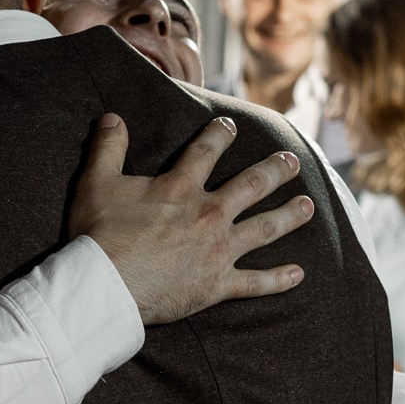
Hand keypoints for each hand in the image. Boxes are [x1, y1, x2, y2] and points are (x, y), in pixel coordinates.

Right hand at [68, 114, 314, 325]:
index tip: (230, 125)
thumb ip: (107, 147)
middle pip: (252, 185)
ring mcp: (218, 250)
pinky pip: (256, 282)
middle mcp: (208, 214)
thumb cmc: (98, 236)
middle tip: (292, 161)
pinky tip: (299, 274)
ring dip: (289, 215)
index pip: (207, 151)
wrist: (105, 287)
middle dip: (275, 170)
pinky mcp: (218, 284)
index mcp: (181, 187)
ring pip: (265, 228)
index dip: (220, 135)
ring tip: (308, 206)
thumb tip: (112, 117)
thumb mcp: (96, 183)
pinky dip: (278, 280)